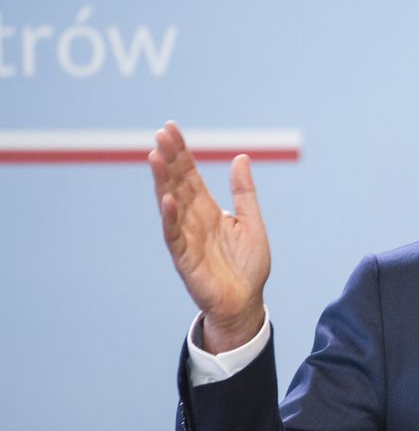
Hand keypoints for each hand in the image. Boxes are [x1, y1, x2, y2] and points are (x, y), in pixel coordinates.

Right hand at [148, 121, 270, 352]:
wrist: (246, 303)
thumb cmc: (248, 265)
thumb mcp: (252, 222)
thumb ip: (244, 192)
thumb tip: (241, 157)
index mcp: (209, 210)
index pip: (190, 174)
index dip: (181, 152)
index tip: (171, 127)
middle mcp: (193, 220)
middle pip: (177, 183)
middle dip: (170, 159)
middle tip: (161, 133)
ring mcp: (186, 237)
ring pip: (170, 204)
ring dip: (163, 181)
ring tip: (156, 156)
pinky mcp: (185, 258)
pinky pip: (174, 235)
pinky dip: (170, 217)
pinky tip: (167, 199)